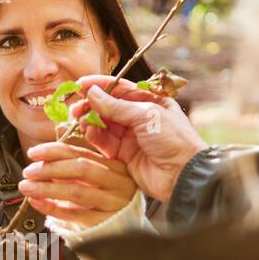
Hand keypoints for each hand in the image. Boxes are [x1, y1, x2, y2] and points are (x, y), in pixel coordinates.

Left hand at [18, 144, 136, 228]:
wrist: (124, 233)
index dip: (54, 151)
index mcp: (115, 167)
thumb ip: (77, 164)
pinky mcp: (104, 223)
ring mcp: (113, 204)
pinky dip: (51, 207)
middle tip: (28, 171)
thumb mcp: (97, 180)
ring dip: (46, 188)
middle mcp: (118, 184)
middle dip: (49, 168)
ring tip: (26, 187)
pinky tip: (36, 202)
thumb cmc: (105, 202)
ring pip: (75, 191)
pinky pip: (73, 214)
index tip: (33, 153)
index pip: (81, 153)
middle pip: (80, 169)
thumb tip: (48, 148)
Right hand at [69, 74, 207, 202]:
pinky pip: (105, 143)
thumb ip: (117, 106)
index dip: (100, 86)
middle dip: (91, 105)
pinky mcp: (125, 156)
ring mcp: (132, 137)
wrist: (183, 174)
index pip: (121, 89)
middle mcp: (140, 118)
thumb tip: (92, 93)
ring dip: (91, 121)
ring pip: (105, 125)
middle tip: (75, 106)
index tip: (81, 85)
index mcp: (151, 101)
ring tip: (79, 119)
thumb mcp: (146, 115)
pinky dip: (95, 137)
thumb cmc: (174, 139)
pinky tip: (88, 131)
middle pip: (110, 107)